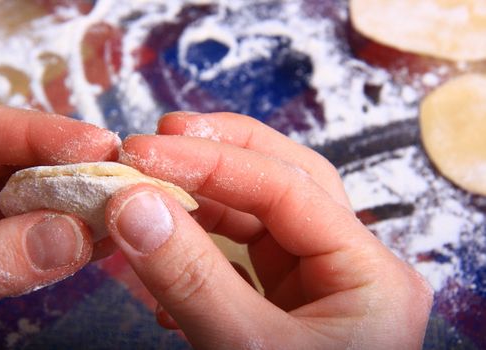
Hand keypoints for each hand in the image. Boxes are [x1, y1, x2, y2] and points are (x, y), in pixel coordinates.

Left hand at [0, 100, 119, 323]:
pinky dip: (62, 243)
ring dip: (73, 208)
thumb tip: (74, 236)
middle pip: (9, 162)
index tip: (100, 144)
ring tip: (125, 209)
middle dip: (68, 169)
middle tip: (123, 177)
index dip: (40, 132)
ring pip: (23, 203)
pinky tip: (101, 243)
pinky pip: (23, 243)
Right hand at [106, 112, 432, 348]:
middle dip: (221, 155)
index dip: (213, 161)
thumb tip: (133, 205)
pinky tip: (161, 244)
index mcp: (369, 274)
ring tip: (150, 184)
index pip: (288, 187)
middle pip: (286, 180)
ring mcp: (317, 281)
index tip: (148, 148)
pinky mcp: (285, 299)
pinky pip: (240, 254)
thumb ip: (190, 277)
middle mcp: (350, 265)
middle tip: (161, 137)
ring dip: (201, 198)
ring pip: (259, 214)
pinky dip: (197, 243)